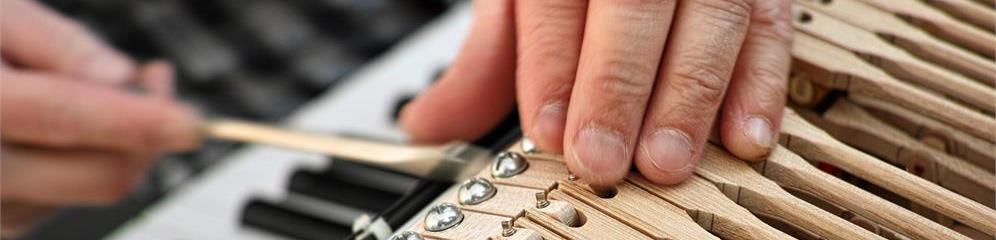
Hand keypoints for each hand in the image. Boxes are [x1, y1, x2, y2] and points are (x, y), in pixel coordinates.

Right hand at [0, 0, 198, 235]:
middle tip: (155, 75)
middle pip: (103, 172)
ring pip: (98, 188)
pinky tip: (81, 124)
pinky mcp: (6, 223)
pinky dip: (95, 160)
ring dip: (123, 143)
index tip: (191, 123)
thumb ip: (59, 44)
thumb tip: (120, 79)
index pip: (67, 117)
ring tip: (101, 86)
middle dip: (148, 130)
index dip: (138, 121)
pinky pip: (78, 197)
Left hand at [400, 0, 791, 186]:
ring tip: (666, 162)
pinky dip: (763, 85)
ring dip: (691, 96)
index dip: (553, 65)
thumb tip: (431, 122)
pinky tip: (744, 136)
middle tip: (604, 158)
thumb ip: (487, 60)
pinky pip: (771, 28)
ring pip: (711, 18)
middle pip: (634, 7)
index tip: (549, 129)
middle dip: (618, 88)